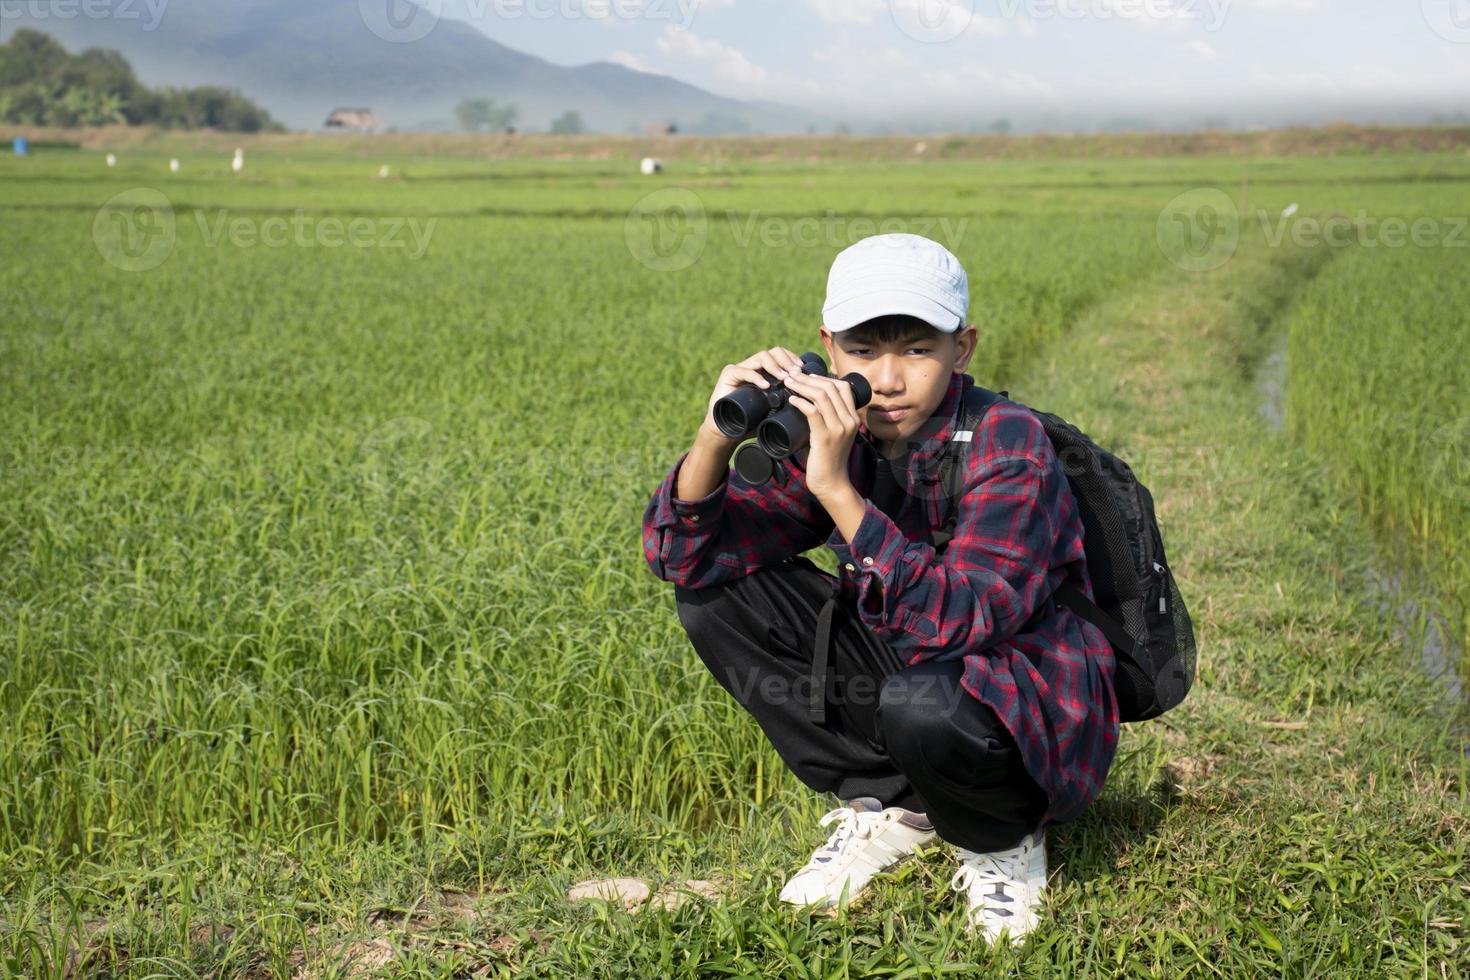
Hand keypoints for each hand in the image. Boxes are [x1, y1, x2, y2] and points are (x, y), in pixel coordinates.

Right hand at [700, 346, 806, 441]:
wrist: (727, 431)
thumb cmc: (751, 423)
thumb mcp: (774, 412)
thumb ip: (788, 405)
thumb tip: (811, 406)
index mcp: (764, 371)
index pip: (781, 355)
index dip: (793, 359)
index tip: (802, 370)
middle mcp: (753, 366)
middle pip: (773, 352)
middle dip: (787, 361)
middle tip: (795, 373)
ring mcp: (740, 368)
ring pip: (761, 357)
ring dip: (775, 366)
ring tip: (784, 379)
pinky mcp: (728, 375)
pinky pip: (743, 371)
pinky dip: (756, 376)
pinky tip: (765, 385)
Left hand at [778, 368, 864, 500]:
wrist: (831, 482)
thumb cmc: (828, 458)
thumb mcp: (833, 434)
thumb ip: (826, 417)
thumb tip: (807, 401)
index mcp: (853, 417)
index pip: (842, 386)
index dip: (823, 377)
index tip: (806, 375)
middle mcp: (849, 420)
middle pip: (831, 387)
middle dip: (809, 378)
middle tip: (792, 375)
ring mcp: (839, 428)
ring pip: (821, 396)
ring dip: (802, 386)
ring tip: (788, 383)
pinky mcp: (825, 437)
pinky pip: (813, 412)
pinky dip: (800, 402)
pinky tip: (791, 399)